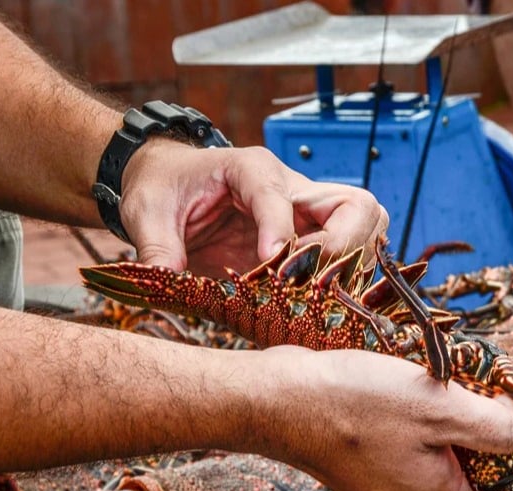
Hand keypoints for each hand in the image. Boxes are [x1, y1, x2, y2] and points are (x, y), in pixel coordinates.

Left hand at [117, 140, 388, 276]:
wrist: (168, 184)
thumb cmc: (162, 189)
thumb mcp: (146, 213)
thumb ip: (157, 245)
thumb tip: (164, 279)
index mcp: (251, 168)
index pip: (282, 196)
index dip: (281, 232)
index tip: (271, 264)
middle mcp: (292, 187)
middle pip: (355, 206)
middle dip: (343, 246)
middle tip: (308, 279)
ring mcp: (306, 215)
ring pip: (366, 228)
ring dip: (350, 265)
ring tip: (315, 293)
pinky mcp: (308, 240)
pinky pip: (350, 254)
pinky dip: (345, 279)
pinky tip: (316, 301)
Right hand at [244, 347, 512, 490]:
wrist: (276, 400)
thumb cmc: (354, 406)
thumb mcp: (441, 408)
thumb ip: (494, 426)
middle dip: (488, 469)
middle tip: (503, 424)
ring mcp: (375, 487)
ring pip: (431, 477)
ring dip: (451, 445)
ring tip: (458, 399)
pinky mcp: (353, 463)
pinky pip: (400, 457)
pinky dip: (418, 433)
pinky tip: (413, 396)